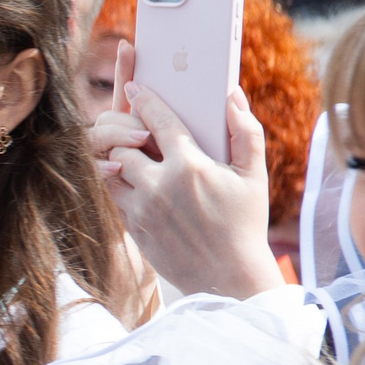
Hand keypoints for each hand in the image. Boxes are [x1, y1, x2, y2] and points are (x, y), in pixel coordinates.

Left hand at [92, 42, 278, 299]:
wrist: (227, 278)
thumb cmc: (246, 224)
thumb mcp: (255, 176)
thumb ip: (246, 131)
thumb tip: (231, 95)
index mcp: (189, 166)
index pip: (157, 120)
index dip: (143, 99)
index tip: (133, 86)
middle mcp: (158, 184)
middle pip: (121, 141)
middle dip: (122, 128)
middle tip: (129, 123)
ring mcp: (141, 207)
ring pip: (109, 167)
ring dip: (115, 155)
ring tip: (127, 149)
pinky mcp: (131, 226)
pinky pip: (112, 193)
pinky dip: (116, 179)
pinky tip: (128, 175)